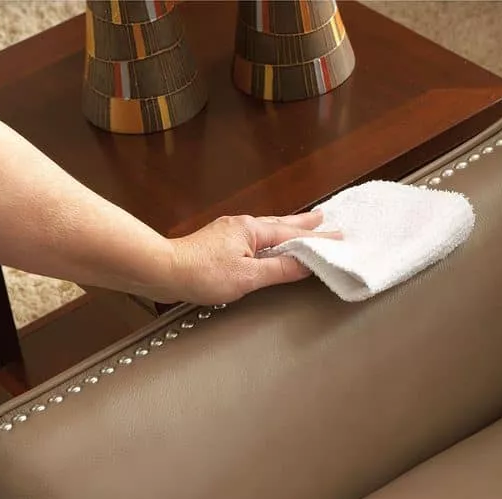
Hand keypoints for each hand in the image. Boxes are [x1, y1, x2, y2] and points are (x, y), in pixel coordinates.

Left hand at [152, 211, 339, 304]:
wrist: (163, 270)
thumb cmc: (201, 273)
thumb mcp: (247, 277)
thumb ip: (279, 270)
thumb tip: (306, 265)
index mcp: (252, 230)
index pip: (293, 236)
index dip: (317, 239)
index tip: (338, 237)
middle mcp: (242, 225)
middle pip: (280, 224)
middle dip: (303, 223)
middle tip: (322, 218)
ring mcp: (229, 232)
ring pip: (266, 229)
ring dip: (286, 228)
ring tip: (300, 227)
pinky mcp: (218, 243)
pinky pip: (253, 236)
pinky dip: (268, 238)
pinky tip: (265, 243)